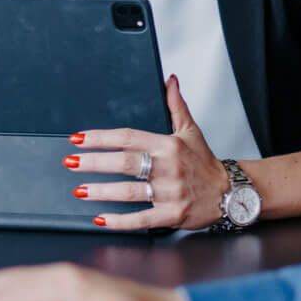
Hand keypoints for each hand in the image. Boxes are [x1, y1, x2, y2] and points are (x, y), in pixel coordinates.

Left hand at [69, 76, 229, 230]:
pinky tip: (101, 218)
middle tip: (71, 162)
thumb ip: (176, 105)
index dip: (101, 137)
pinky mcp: (172, 215)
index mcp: (168, 145)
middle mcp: (168, 168)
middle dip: (94, 162)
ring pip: (130, 192)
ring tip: (80, 190)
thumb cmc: (205, 163)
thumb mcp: (191, 131)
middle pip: (125, 163)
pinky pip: (141, 219)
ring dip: (102, 191)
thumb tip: (169, 80)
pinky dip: (119, 221)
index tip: (79, 138)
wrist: (230, 193)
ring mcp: (170, 193)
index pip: (128, 137)